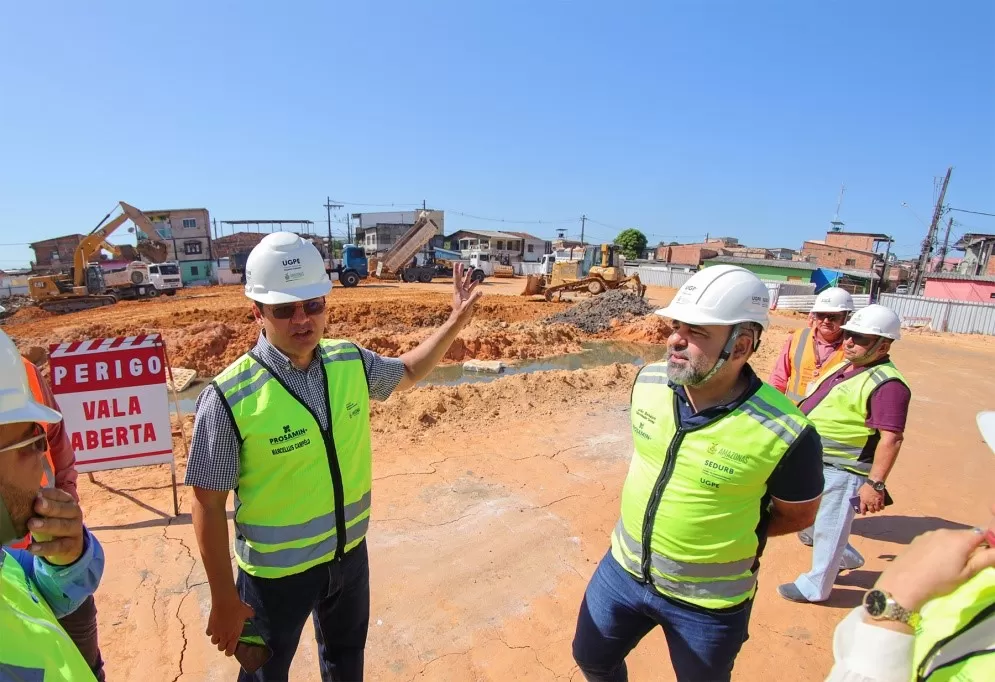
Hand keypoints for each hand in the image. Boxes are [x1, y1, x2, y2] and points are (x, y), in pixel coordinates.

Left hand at [26, 488, 84, 565]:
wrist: (71, 544)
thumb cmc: (54, 522)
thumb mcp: (49, 511)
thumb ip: (39, 504)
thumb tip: (24, 495)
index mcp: (68, 501)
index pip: (59, 495)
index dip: (48, 495)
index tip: (36, 494)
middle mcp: (75, 513)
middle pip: (63, 509)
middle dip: (50, 507)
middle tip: (37, 505)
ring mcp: (75, 530)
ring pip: (62, 526)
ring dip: (47, 525)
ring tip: (31, 524)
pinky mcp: (71, 546)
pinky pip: (58, 547)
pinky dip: (44, 548)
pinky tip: (31, 548)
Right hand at [207, 592, 254, 655]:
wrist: (226, 602)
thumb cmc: (238, 608)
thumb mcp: (248, 612)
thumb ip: (250, 615)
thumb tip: (253, 614)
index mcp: (234, 636)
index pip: (230, 652)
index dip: (229, 651)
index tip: (231, 647)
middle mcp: (224, 637)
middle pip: (220, 648)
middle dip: (223, 645)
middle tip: (225, 638)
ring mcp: (216, 632)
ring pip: (213, 642)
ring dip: (216, 638)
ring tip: (220, 632)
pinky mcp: (210, 626)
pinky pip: (208, 633)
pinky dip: (211, 631)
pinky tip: (214, 626)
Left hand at [450, 262, 482, 324]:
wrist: (458, 319)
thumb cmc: (461, 313)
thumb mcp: (468, 306)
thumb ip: (474, 298)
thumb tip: (481, 292)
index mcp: (458, 291)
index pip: (457, 279)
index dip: (457, 271)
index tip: (456, 264)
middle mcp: (460, 291)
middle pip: (460, 279)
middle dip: (460, 271)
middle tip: (461, 263)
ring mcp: (463, 294)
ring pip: (465, 283)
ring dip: (468, 276)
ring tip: (470, 269)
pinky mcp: (466, 297)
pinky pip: (470, 289)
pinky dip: (473, 285)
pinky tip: (477, 281)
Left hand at [858, 483, 884, 514]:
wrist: (874, 483)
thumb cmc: (866, 486)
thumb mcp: (861, 490)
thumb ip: (860, 495)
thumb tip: (859, 497)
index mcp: (863, 500)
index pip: (863, 509)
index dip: (863, 512)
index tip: (864, 514)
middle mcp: (869, 502)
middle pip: (871, 510)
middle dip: (871, 511)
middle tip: (872, 510)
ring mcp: (876, 502)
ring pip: (877, 509)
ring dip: (877, 510)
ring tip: (877, 509)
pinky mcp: (881, 500)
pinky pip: (882, 507)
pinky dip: (882, 508)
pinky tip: (881, 507)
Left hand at [875, 527, 994, 611]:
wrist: (903, 584)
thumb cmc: (939, 581)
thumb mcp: (966, 573)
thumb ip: (985, 559)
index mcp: (960, 539)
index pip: (983, 531)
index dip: (989, 540)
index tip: (987, 553)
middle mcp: (945, 531)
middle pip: (966, 534)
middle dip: (971, 546)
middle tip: (968, 564)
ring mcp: (929, 534)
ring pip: (950, 537)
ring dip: (955, 546)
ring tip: (949, 565)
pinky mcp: (917, 539)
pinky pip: (936, 539)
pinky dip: (940, 547)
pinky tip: (934, 561)